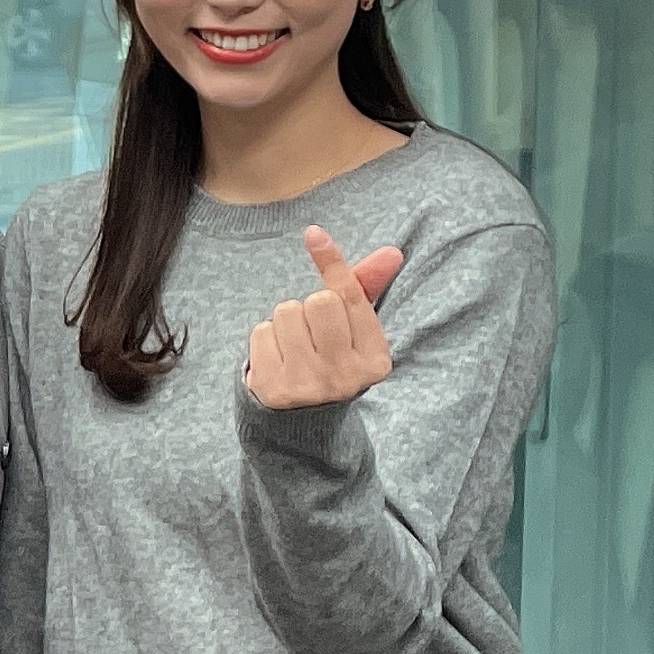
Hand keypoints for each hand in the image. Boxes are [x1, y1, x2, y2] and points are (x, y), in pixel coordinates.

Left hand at [243, 226, 404, 410]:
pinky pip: (261, 332)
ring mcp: (310, 385)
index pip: (352, 298)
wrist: (301, 420)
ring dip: (285, 322)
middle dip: (309, 307)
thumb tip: (392, 252)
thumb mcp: (354, 333)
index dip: (332, 263)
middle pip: (318, 302)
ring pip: (286, 312)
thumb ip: (365, 290)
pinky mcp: (274, 390)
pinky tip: (277, 360)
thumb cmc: (330, 360)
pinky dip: (265, 339)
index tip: (313, 233)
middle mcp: (347, 376)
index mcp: (376, 360)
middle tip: (312, 333)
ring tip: (294, 348)